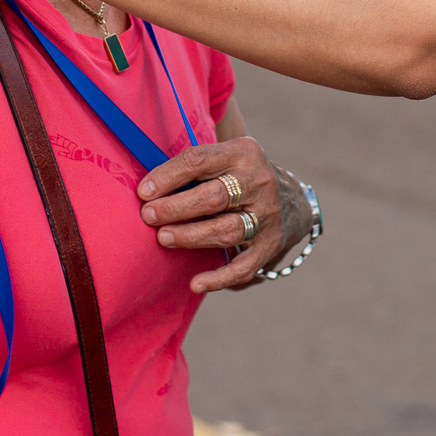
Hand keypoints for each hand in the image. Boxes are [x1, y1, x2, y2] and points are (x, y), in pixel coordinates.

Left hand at [137, 138, 307, 292]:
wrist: (291, 201)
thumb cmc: (237, 178)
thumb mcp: (224, 158)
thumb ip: (193, 168)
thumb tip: (146, 189)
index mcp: (243, 153)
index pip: (200, 160)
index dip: (168, 176)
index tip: (143, 192)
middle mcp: (259, 181)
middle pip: (215, 196)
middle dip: (177, 207)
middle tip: (148, 216)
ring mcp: (268, 215)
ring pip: (227, 230)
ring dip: (191, 236)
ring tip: (163, 238)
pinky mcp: (270, 245)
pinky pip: (244, 266)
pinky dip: (219, 278)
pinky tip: (195, 283)